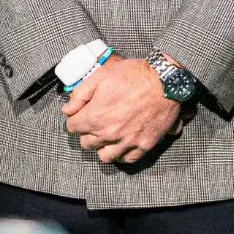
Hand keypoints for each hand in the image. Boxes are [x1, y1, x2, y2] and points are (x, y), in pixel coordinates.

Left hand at [63, 55, 180, 164]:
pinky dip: (122, 154)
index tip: (80, 114)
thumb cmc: (134, 75)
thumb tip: (68, 109)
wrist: (165, 81)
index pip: (72, 127)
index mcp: (95, 116)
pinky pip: (127, 159)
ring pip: (104, 156)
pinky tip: (122, 144)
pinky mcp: (144, 144)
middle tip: (94, 123)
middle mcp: (109, 133)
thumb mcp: (101, 75)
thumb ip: (80, 94)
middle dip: (87, 133)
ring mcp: (127, 141)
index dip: (74, 119)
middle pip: (86, 144)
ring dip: (102, 147)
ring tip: (106, 137)